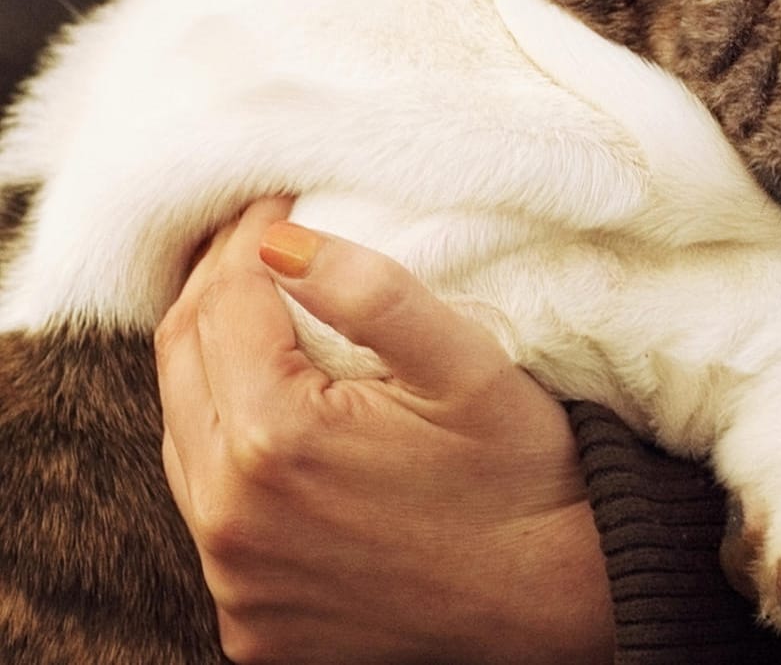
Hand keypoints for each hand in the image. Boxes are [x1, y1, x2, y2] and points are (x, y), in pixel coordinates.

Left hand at [155, 198, 614, 664]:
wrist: (555, 598)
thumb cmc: (522, 476)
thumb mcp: (467, 364)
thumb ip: (373, 294)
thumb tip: (278, 241)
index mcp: (275, 437)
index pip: (225, 301)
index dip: (247, 239)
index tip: (276, 203)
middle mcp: (232, 516)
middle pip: (182, 363)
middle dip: (214, 290)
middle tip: (255, 247)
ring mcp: (235, 578)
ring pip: (182, 440)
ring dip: (211, 373)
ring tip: (259, 326)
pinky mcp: (250, 621)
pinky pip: (212, 518)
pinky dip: (229, 464)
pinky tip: (278, 433)